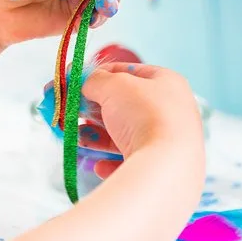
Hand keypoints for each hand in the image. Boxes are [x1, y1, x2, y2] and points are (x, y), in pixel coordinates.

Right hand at [82, 63, 203, 178]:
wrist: (168, 167)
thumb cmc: (145, 115)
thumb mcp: (114, 86)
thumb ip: (95, 80)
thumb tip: (84, 83)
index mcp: (167, 82)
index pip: (128, 72)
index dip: (99, 75)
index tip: (75, 83)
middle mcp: (171, 110)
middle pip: (123, 105)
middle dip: (93, 109)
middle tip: (70, 112)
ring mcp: (168, 141)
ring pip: (124, 135)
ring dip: (96, 137)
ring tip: (76, 139)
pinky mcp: (161, 168)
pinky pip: (130, 162)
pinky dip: (110, 162)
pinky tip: (99, 165)